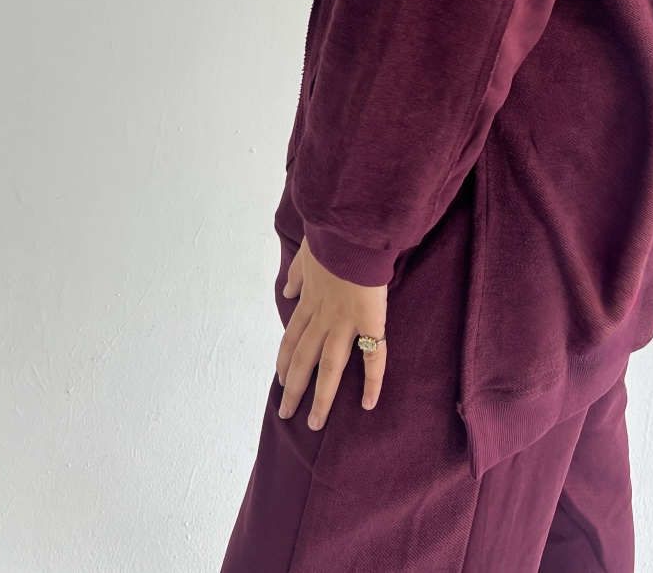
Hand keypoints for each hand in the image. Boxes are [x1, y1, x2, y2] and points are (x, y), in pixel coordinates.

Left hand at [276, 234, 388, 428]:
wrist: (353, 230)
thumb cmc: (333, 237)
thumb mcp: (306, 253)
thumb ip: (298, 274)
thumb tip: (288, 289)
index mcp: (310, 301)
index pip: (292, 338)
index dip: (284, 360)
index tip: (280, 378)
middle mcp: (323, 317)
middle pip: (303, 359)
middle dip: (293, 387)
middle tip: (287, 412)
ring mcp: (345, 322)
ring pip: (329, 367)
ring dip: (321, 397)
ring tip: (314, 423)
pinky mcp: (370, 321)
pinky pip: (373, 356)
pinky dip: (372, 381)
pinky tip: (370, 403)